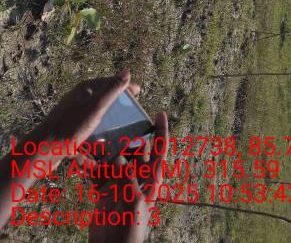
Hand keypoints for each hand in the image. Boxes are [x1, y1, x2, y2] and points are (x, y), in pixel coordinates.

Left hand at [31, 70, 139, 155]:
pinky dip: (98, 133)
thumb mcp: (96, 107)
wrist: (42, 151)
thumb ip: (112, 90)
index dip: (125, 86)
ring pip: (96, 114)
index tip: (139, 92)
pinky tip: (103, 143)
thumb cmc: (71, 126)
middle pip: (103, 97)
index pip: (110, 82)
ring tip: (122, 128)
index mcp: (85, 89)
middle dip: (118, 103)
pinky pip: (89, 128)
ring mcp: (73, 114)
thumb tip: (127, 71)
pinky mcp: (69, 129)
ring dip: (109, 120)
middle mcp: (79, 99)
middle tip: (132, 110)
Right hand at [88, 112, 168, 242]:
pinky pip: (97, 172)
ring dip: (102, 151)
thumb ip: (127, 177)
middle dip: (124, 137)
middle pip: (132, 150)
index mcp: (151, 177)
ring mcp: (120, 182)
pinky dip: (88, 166)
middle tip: (113, 124)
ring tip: (90, 140)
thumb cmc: (131, 227)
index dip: (161, 131)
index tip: (160, 113)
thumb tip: (117, 158)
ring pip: (112, 159)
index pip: (159, 150)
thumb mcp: (133, 201)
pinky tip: (78, 159)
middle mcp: (137, 176)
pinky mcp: (104, 189)